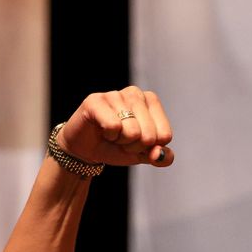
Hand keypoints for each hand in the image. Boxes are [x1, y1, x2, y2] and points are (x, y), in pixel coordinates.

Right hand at [56, 86, 173, 166]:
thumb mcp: (144, 155)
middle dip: (134, 146)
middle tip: (121, 139)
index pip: (164, 136)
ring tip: (111, 133)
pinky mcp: (96, 100)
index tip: (136, 141)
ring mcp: (115, 94)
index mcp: (152, 102)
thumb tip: (160, 153)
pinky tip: (102, 129)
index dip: (149, 147)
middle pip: (149, 135)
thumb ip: (162, 157)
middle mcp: (136, 93)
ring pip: (132, 132)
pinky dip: (109, 135)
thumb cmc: (117, 146)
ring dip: (121, 141)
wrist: (86, 149)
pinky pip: (114, 126)